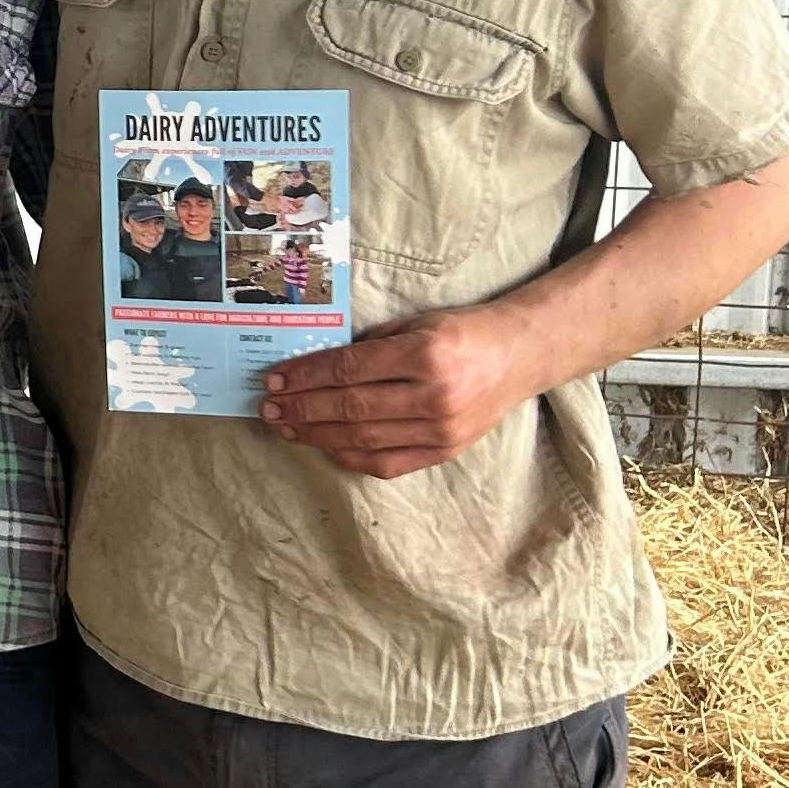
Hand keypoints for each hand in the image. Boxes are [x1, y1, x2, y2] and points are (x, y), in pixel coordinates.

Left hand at [258, 306, 531, 478]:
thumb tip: (313, 368)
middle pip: (350, 407)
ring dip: (316, 434)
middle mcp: (434, 395)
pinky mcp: (445, 452)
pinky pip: (385, 463)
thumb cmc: (462, 333)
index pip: (348, 369)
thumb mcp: (416, 324)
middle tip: (269, 406)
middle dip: (302, 408)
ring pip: (362, 439)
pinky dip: (348, 456)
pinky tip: (322, 444)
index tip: (275, 379)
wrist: (519, 356)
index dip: (306, 376)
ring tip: (286, 426)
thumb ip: (370, 347)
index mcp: (425, 354)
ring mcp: (441, 429)